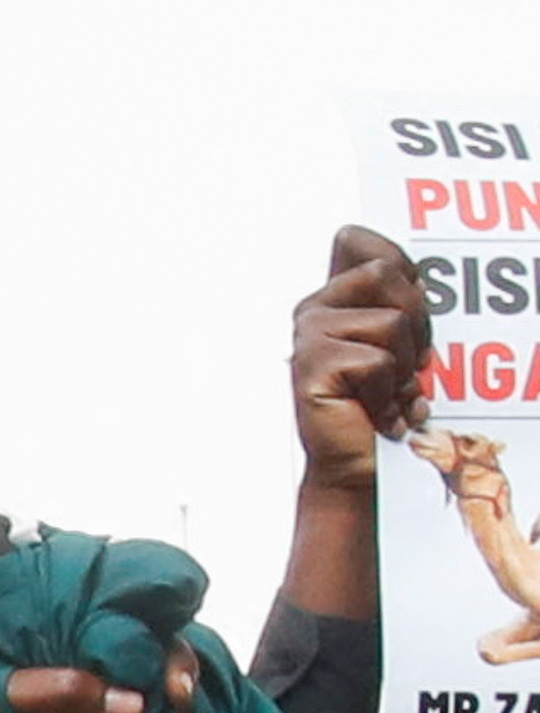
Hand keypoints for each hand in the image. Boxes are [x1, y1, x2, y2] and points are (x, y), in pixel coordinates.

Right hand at [294, 225, 432, 495]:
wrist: (359, 463)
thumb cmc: (381, 402)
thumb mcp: (396, 337)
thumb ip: (389, 293)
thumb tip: (369, 247)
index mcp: (330, 296)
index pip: (359, 241)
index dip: (397, 267)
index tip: (406, 314)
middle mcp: (311, 310)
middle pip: (386, 272)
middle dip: (414, 320)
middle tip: (406, 363)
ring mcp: (307, 338)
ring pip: (391, 322)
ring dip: (403, 367)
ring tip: (388, 394)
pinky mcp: (310, 368)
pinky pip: (377, 361)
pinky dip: (388, 394)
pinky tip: (375, 413)